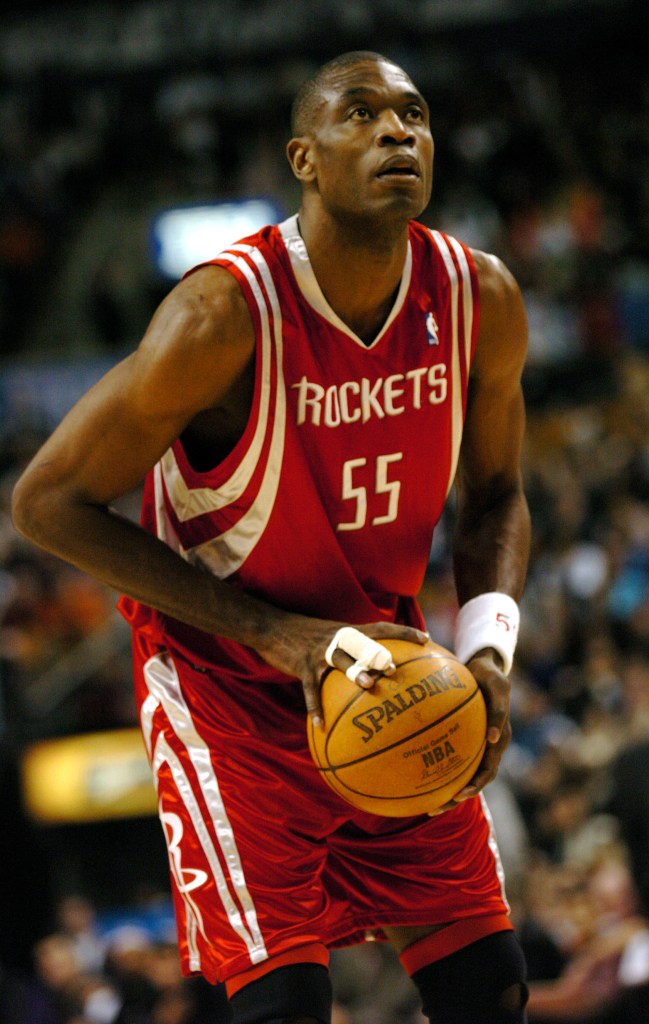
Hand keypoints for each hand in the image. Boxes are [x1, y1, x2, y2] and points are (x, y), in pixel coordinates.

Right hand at [255, 614, 428, 726]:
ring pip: (340, 661)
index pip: (382, 627)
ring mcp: (319, 652)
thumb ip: (353, 647)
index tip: (427, 638)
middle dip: (380, 654)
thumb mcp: (332, 635)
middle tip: (396, 668)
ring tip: (369, 686)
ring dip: (355, 672)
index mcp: (349, 631)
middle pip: (363, 644)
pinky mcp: (301, 665)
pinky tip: (320, 724)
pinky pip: (310, 689)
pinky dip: (314, 707)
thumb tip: (378, 666)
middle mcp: (338, 639)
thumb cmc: (307, 635)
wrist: (272, 626)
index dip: (404, 631)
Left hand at [428, 648, 510, 813]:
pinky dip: (439, 772)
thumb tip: (493, 737)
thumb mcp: (498, 685)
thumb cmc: (489, 676)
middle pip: (476, 778)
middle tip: (442, 805)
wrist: (483, 668)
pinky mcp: (465, 741)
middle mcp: (489, 747)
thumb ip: (499, 708)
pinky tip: (417, 779)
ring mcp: (477, 745)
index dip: (478, 780)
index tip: (462, 793)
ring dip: (449, 793)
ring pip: (464, 776)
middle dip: (460, 794)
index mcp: (499, 738)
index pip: (490, 767)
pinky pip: (452, 761)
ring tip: (429, 807)